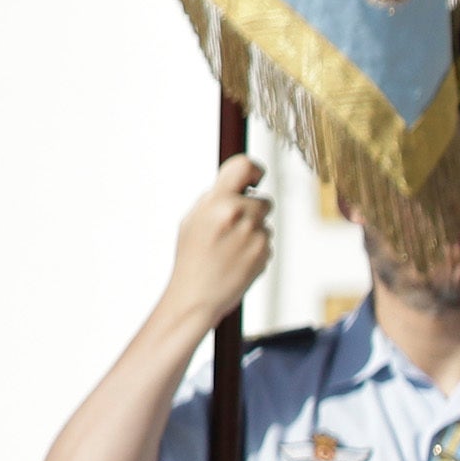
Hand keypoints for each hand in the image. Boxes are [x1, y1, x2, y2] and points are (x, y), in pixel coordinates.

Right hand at [164, 158, 272, 332]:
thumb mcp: (193, 219)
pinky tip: (237, 259)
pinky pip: (267, 241)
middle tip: (232, 228)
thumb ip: (215, 199)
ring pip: (265, 223)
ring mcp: (255, 234)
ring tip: (230, 248)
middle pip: (263, 201)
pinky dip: (256, 248)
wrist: (197, 294)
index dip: (255, 169)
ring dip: (253, 231)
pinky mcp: (265, 252)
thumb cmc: (192, 255)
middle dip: (252, 211)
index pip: (246, 166)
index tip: (255, 178)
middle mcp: (239, 214)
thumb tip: (239, 182)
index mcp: (218, 200)